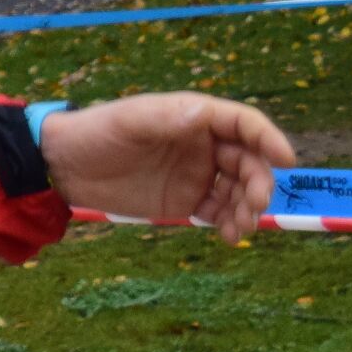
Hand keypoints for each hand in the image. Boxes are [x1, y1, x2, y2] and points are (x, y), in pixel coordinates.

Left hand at [38, 93, 294, 242]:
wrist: (65, 166)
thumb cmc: (97, 132)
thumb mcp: (131, 121)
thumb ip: (168, 119)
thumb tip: (203, 115)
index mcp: (195, 117)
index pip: (243, 124)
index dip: (268, 139)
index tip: (286, 159)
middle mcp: (204, 145)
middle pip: (248, 162)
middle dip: (259, 182)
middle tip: (254, 205)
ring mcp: (197, 174)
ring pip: (238, 190)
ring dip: (248, 207)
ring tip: (241, 227)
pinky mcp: (185, 201)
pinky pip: (219, 212)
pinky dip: (230, 223)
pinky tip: (230, 236)